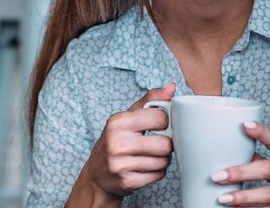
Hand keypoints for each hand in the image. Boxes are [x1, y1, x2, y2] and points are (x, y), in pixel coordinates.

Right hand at [67, 83, 176, 206]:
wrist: (98, 175)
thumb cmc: (116, 141)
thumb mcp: (127, 117)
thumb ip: (150, 101)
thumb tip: (171, 87)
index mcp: (118, 122)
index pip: (160, 118)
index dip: (166, 122)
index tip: (160, 125)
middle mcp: (117, 143)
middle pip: (165, 144)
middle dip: (166, 144)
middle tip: (158, 143)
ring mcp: (121, 165)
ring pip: (164, 161)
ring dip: (162, 159)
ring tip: (150, 156)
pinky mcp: (128, 182)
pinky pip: (159, 175)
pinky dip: (157, 172)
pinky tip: (145, 167)